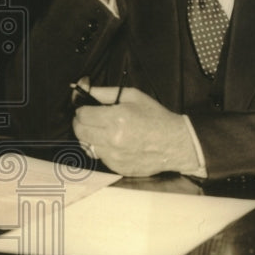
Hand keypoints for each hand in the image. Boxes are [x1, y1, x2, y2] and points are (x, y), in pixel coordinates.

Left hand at [72, 87, 201, 176]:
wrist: (175, 143)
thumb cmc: (157, 118)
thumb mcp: (134, 97)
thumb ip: (105, 92)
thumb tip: (83, 87)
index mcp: (116, 118)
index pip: (82, 115)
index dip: (83, 110)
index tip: (88, 110)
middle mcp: (112, 138)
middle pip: (80, 131)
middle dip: (82, 123)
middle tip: (93, 120)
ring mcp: (113, 156)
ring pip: (86, 145)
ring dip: (92, 138)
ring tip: (107, 132)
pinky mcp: (116, 167)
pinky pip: (99, 157)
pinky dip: (104, 150)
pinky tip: (117, 144)